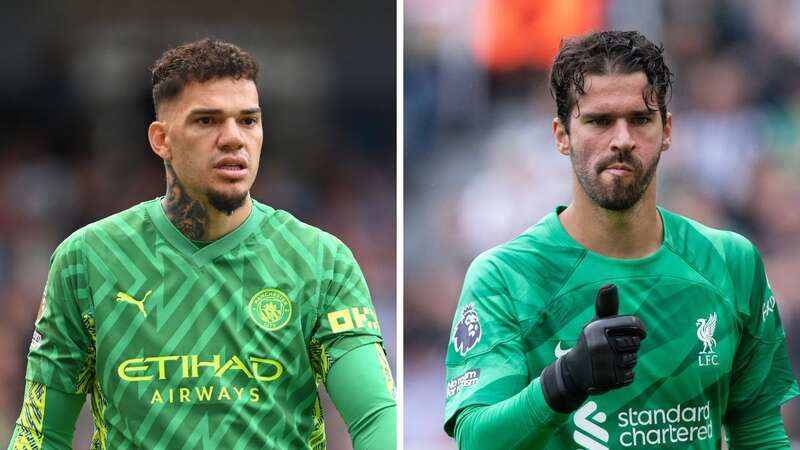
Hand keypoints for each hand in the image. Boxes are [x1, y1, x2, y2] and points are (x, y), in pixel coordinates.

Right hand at [540, 284, 646, 412]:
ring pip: (633, 360)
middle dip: (630, 347)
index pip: (634, 324)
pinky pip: (630, 376)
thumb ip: (606, 305)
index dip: (640, 329)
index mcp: (597, 327)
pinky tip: (612, 373)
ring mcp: (603, 363)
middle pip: (635, 343)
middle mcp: (599, 344)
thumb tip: (610, 284)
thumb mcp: (596, 322)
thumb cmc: (591, 342)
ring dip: (627, 362)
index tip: (637, 334)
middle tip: (614, 349)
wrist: (574, 372)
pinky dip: (625, 376)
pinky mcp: (607, 380)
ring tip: (611, 361)